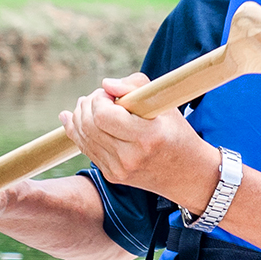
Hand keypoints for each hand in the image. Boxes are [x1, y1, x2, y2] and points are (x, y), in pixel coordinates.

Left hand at [61, 73, 218, 211]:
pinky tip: (73, 118)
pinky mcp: (112, 175)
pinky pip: (86, 149)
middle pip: (89, 125)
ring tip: (86, 104)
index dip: (99, 99)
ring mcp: (119, 169)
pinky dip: (78, 131)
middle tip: (98, 97)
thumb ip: (135, 85)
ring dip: (79, 115)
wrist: (187, 174)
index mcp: (147, 137)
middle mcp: (130, 157)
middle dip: (87, 105)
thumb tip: (106, 84)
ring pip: (83, 137)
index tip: (110, 94)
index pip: (103, 116)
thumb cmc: (177, 132)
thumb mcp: (165, 103)